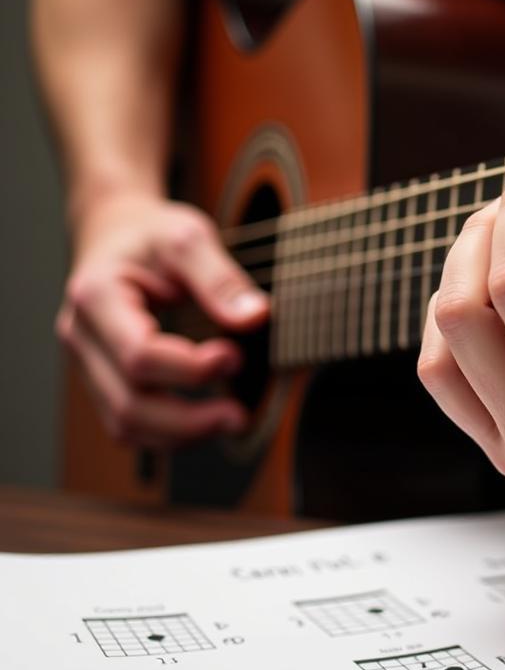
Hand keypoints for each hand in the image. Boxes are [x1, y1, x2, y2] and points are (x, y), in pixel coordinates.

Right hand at [57, 192, 268, 447]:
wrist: (116, 234)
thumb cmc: (150, 235)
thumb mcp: (187, 237)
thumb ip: (220, 277)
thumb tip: (256, 317)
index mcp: (95, 297)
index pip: (139, 354)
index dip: (190, 368)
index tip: (235, 357)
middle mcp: (82, 337)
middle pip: (128, 404)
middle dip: (188, 420)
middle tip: (239, 415)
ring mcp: (88, 364)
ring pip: (125, 425)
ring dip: (182, 435)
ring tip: (231, 421)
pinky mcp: (103, 381)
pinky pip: (129, 424)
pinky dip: (169, 434)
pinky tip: (206, 422)